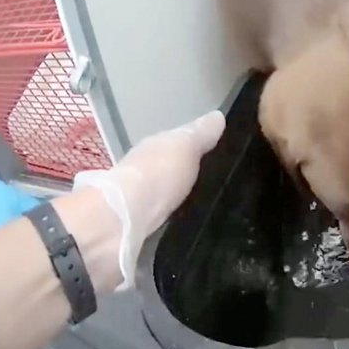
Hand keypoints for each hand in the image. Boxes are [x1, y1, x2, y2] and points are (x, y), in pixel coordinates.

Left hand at [74, 111, 225, 288]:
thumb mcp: (184, 147)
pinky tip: (196, 231)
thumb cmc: (155, 177)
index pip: (180, 144)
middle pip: (175, 174)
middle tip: (229, 188)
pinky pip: (167, 225)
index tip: (226, 157)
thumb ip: (200, 134)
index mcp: (154, 150)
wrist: (119, 223)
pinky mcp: (143, 233)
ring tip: (217, 212)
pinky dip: (178, 226)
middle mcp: (146, 175)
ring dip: (187, 204)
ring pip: (172, 200)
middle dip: (195, 179)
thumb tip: (218, 115)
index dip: (201, 148)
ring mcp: (142, 205)